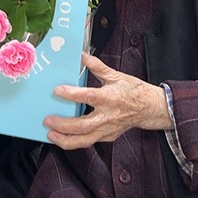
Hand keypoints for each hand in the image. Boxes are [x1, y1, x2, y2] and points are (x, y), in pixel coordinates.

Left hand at [43, 54, 170, 149]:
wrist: (149, 108)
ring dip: (66, 139)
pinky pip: (89, 142)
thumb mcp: (116, 75)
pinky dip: (74, 142)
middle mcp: (108, 116)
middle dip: (64, 125)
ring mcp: (108, 129)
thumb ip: (96, 66)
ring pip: (85, 140)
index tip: (57, 91)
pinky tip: (62, 137)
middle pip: (84, 125)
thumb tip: (82, 55)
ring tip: (51, 135)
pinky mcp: (108, 136)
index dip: (72, 94)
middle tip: (48, 120)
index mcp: (110, 97)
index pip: (89, 96)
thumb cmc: (133, 91)